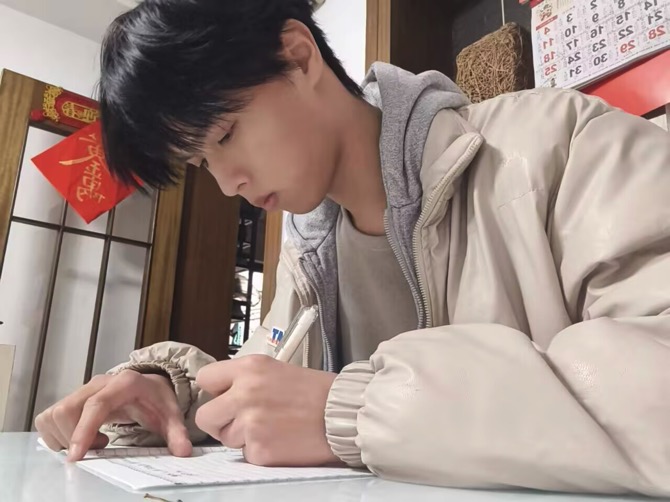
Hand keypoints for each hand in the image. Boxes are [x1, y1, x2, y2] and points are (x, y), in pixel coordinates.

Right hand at [35, 370, 191, 460]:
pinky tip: (83, 438)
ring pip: (54, 414)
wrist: (150, 386)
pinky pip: (49, 417)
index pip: (96, 404)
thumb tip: (183, 451)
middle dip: (74, 436)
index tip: (77, 455)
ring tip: (95, 441)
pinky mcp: (73, 399)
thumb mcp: (170, 415)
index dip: (83, 429)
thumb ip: (177, 433)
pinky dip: (58, 434)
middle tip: (101, 445)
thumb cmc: (157, 400)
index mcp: (124, 383)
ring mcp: (83, 390)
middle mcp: (99, 383)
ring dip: (66, 436)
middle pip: (68, 410)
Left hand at [195, 355, 338, 466]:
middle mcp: (244, 394)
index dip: (215, 390)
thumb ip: (246, 379)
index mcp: (249, 368)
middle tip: (241, 420)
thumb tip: (221, 393)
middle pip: (205, 415)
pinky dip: (261, 451)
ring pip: (225, 438)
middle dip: (220, 421)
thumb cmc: (315, 391)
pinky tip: (281, 439)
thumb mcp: (276, 369)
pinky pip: (246, 455)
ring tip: (272, 427)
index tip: (224, 396)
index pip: (206, 378)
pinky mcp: (260, 450)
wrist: (341, 413)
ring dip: (242, 437)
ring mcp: (250, 424)